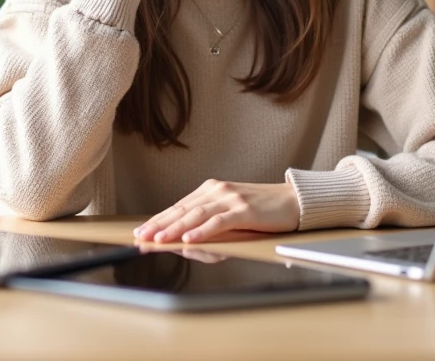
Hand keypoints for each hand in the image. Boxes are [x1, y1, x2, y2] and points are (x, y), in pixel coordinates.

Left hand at [133, 180, 300, 243]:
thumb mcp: (231, 218)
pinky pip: (219, 221)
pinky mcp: (245, 209)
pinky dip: (202, 231)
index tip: (141, 232)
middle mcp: (217, 191)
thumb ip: (209, 228)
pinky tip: (188, 240)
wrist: (294, 202)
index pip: (179, 207)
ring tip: (158, 239)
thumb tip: (184, 244)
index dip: (158, 219)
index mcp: (211, 191)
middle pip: (182, 209)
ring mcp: (231, 199)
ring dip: (175, 228)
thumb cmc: (262, 212)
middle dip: (159, 225)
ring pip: (196, 215)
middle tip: (141, 237)